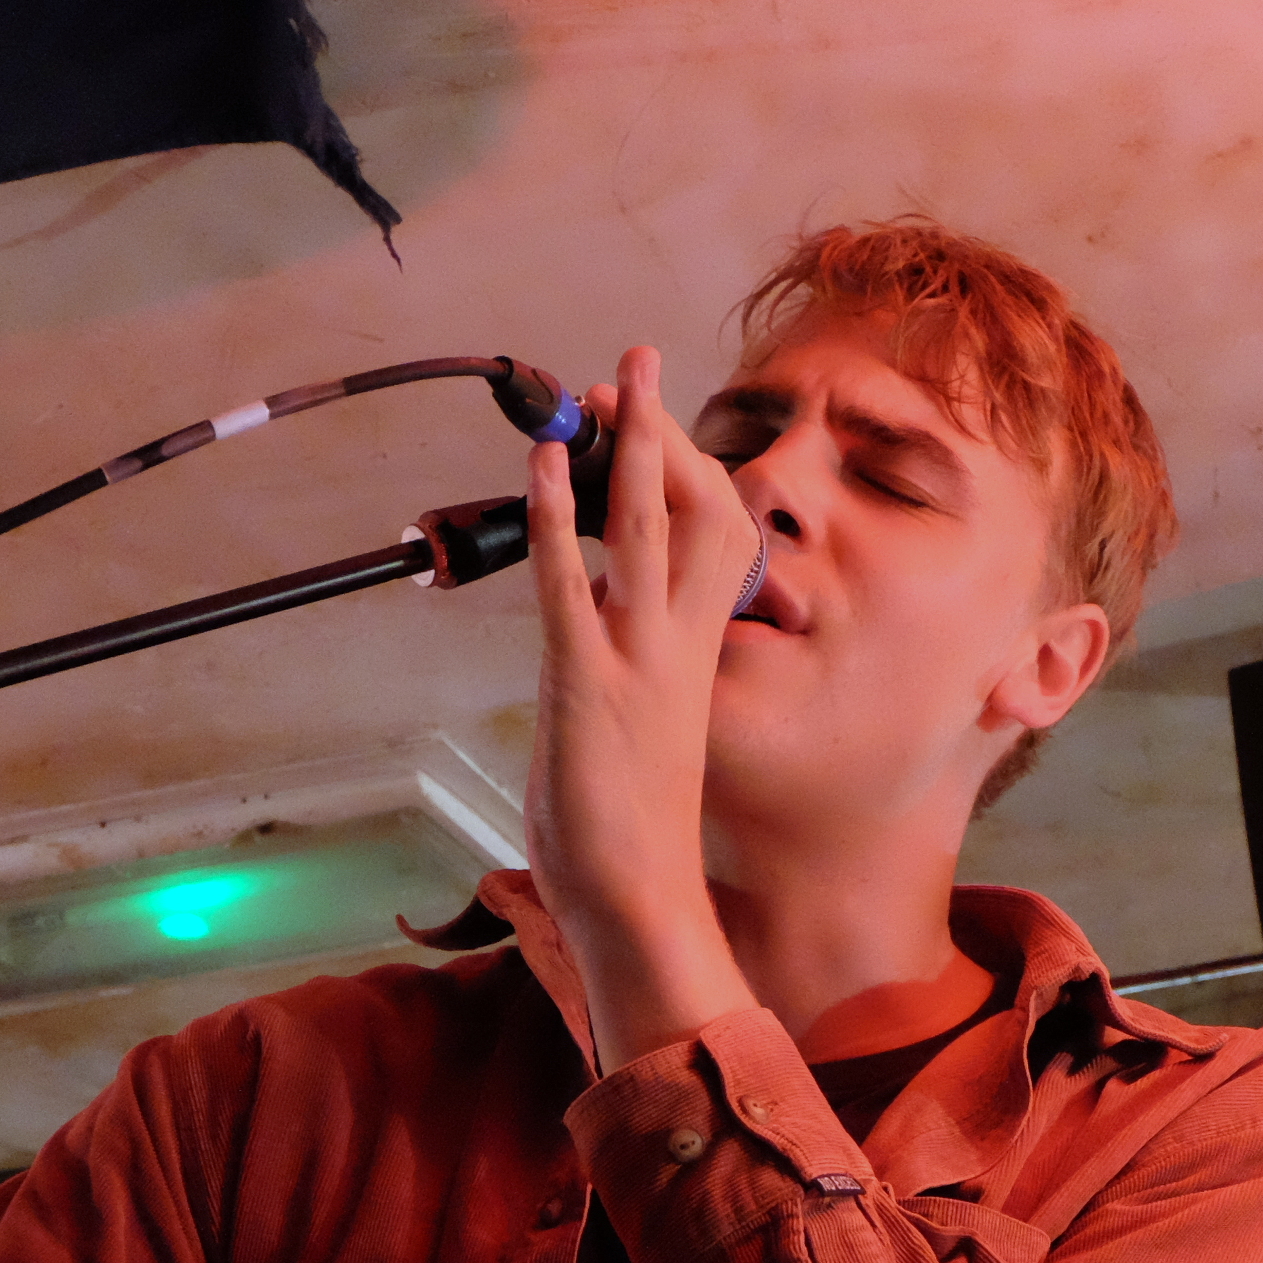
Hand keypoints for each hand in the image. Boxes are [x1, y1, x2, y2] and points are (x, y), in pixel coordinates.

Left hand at [522, 346, 761, 1065]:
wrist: (642, 902)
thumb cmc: (633, 842)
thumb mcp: (640, 743)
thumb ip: (627, 681)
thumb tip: (595, 640)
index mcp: (693, 663)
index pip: (715, 549)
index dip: (692, 480)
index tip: (663, 429)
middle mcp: (676, 649)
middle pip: (691, 514)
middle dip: (664, 432)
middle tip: (641, 360)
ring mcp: (636, 661)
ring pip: (645, 530)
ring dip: (627, 446)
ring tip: (611, 376)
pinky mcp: (587, 683)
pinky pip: (573, 580)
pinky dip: (561, 513)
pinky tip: (548, 461)